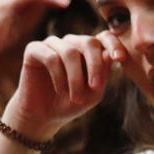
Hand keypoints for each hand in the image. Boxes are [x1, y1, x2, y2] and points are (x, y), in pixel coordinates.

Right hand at [2, 31, 125, 140]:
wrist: (43, 116)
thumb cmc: (70, 104)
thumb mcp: (93, 93)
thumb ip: (103, 74)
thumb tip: (110, 55)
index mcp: (88, 50)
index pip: (105, 37)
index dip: (114, 44)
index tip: (120, 59)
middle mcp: (70, 43)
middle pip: (89, 42)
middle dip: (95, 65)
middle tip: (95, 87)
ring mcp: (51, 44)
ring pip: (70, 52)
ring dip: (75, 78)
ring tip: (76, 98)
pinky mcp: (33, 49)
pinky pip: (51, 57)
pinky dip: (58, 76)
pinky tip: (60, 90)